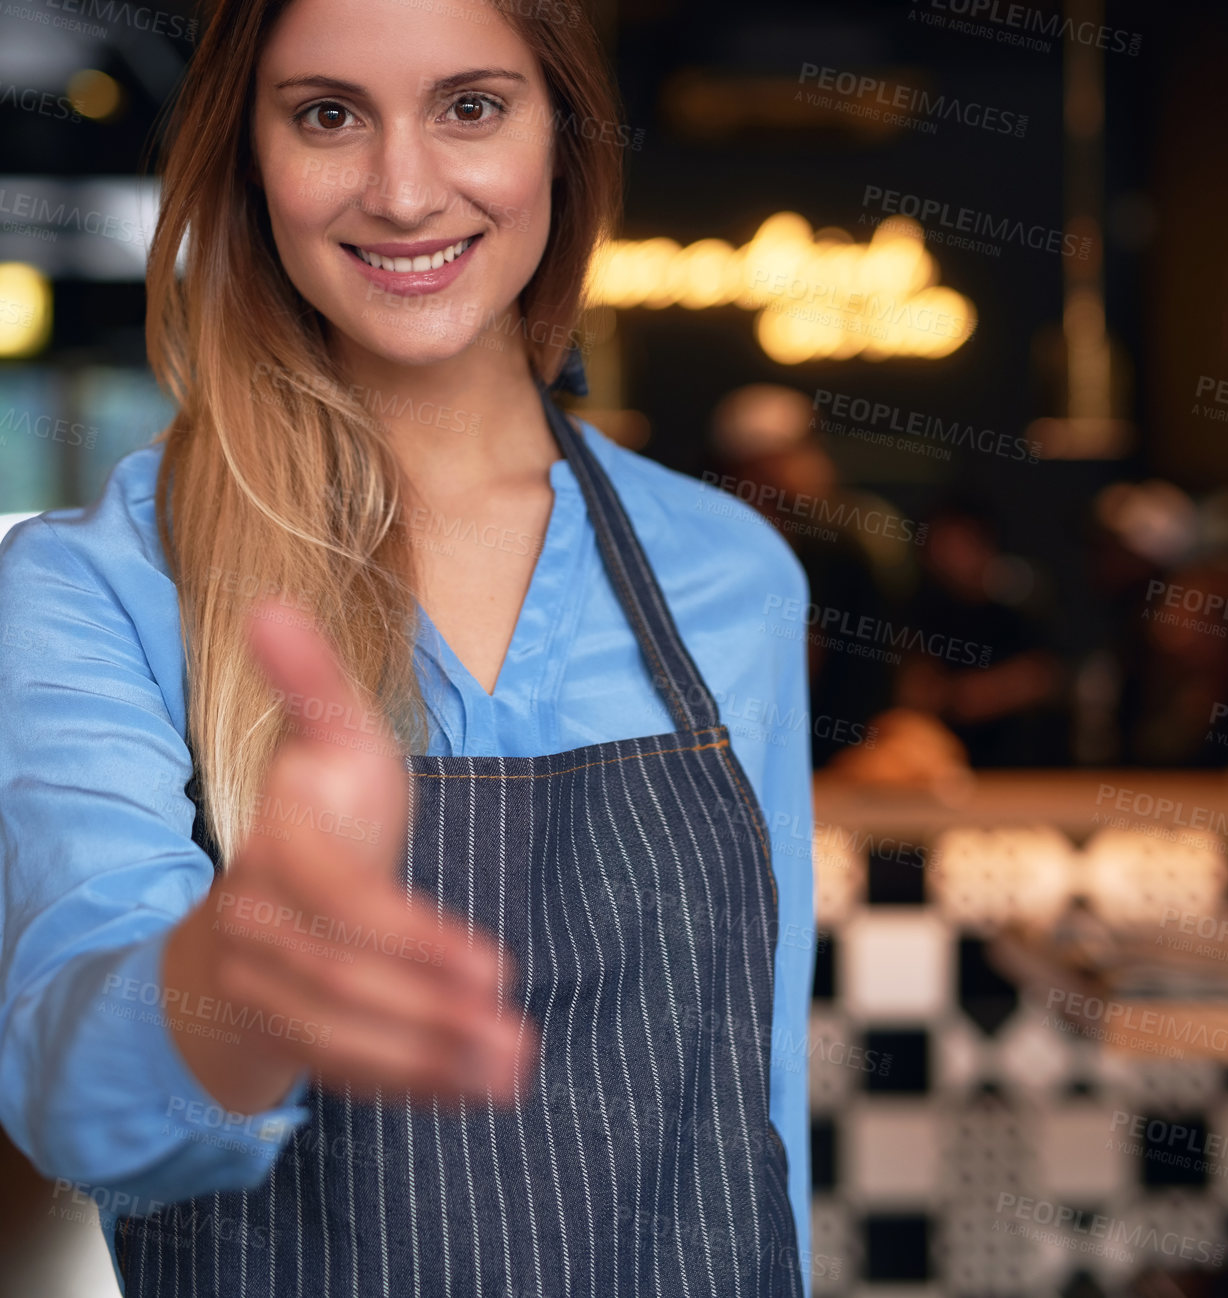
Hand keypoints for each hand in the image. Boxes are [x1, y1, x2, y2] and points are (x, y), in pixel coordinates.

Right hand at [162, 602, 537, 1114]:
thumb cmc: (311, 812)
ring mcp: (271, 991)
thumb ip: (308, 680)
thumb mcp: (322, 738)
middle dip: (432, 1014)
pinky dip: (415, 1086)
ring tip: (512, 1070)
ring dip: (430, 1061)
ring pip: (347, 1039)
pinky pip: (349, 1071)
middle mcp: (262, 929)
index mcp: (278, 852)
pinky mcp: (293, 1037)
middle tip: (517, 1035)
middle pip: (348, 982)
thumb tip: (268, 601)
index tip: (494, 965)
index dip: (415, 939)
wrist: (246, 898)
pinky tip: (482, 1090)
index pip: (346, 906)